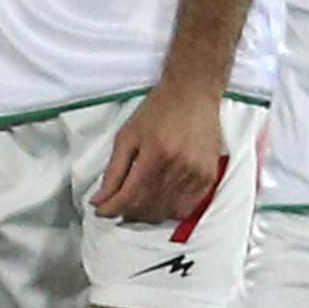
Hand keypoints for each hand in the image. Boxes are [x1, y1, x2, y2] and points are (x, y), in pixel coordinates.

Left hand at [90, 83, 225, 223]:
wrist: (193, 93)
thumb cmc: (157, 110)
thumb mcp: (128, 135)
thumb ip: (114, 171)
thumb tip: (99, 200)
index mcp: (155, 155)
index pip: (130, 197)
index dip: (111, 209)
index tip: (100, 211)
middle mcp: (179, 168)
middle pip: (148, 208)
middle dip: (127, 212)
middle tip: (117, 204)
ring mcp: (196, 175)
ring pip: (167, 212)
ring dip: (147, 214)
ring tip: (137, 202)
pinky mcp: (209, 178)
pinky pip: (187, 208)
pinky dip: (169, 210)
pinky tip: (160, 200)